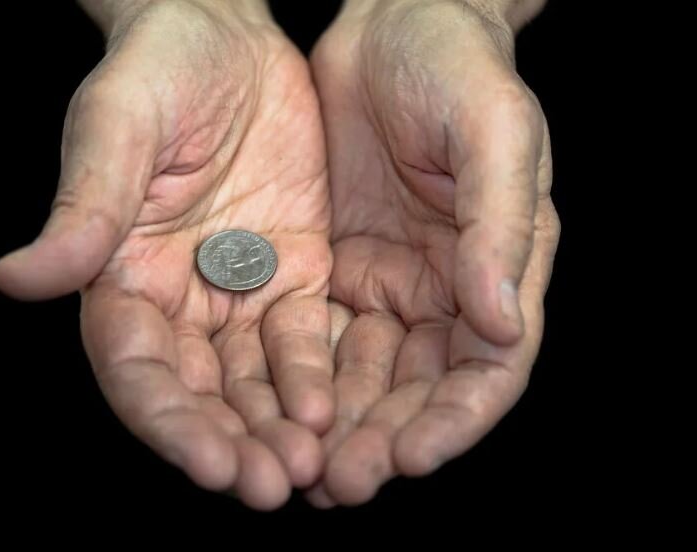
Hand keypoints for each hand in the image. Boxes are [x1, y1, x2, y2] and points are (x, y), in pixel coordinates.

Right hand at [0, 0, 333, 509]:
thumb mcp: (116, 129)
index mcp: (122, 276)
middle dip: (231, 442)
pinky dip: (314, 378)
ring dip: (277, 427)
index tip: (210, 463)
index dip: (169, 421)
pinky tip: (334, 410)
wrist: (225, 36)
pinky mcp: (292, 272)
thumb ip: (85, 209)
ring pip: (253, 379)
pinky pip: (303, 338)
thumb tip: (17, 279)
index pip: (137, 370)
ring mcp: (238, 290)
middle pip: (199, 391)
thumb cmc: (156, 70)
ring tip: (308, 467)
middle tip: (269, 487)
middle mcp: (179, 298)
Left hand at [307, 0, 559, 505]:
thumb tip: (502, 324)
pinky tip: (274, 408)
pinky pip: (317, 336)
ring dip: (339, 423)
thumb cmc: (458, 64)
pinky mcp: (336, 267)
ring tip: (302, 466)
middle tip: (342, 482)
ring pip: (366, 375)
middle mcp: (446, 288)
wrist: (393, 20)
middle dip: (385, 438)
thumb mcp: (495, 130)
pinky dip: (302, 377)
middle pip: (420, 389)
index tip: (411, 457)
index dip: (456, 421)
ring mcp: (388, 281)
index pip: (488, 369)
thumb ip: (501, 227)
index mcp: (500, 265)